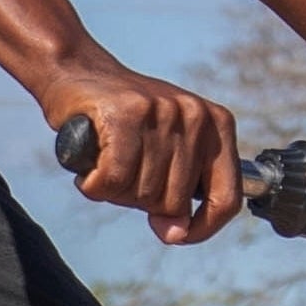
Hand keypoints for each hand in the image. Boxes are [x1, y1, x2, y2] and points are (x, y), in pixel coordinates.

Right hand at [47, 57, 245, 244]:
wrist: (78, 71)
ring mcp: (163, 111)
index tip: (177, 234)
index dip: (203, 228)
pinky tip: (91, 163)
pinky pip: (114, 179)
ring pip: (143, 193)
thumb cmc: (124, 120)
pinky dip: (95, 183)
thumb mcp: (164, 152)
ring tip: (106, 160)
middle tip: (122, 172)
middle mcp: (196, 116)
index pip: (227, 197)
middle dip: (141, 201)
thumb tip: (175, 234)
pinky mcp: (126, 113)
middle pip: (175, 202)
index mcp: (218, 125)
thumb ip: (177, 192)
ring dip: (114, 190)